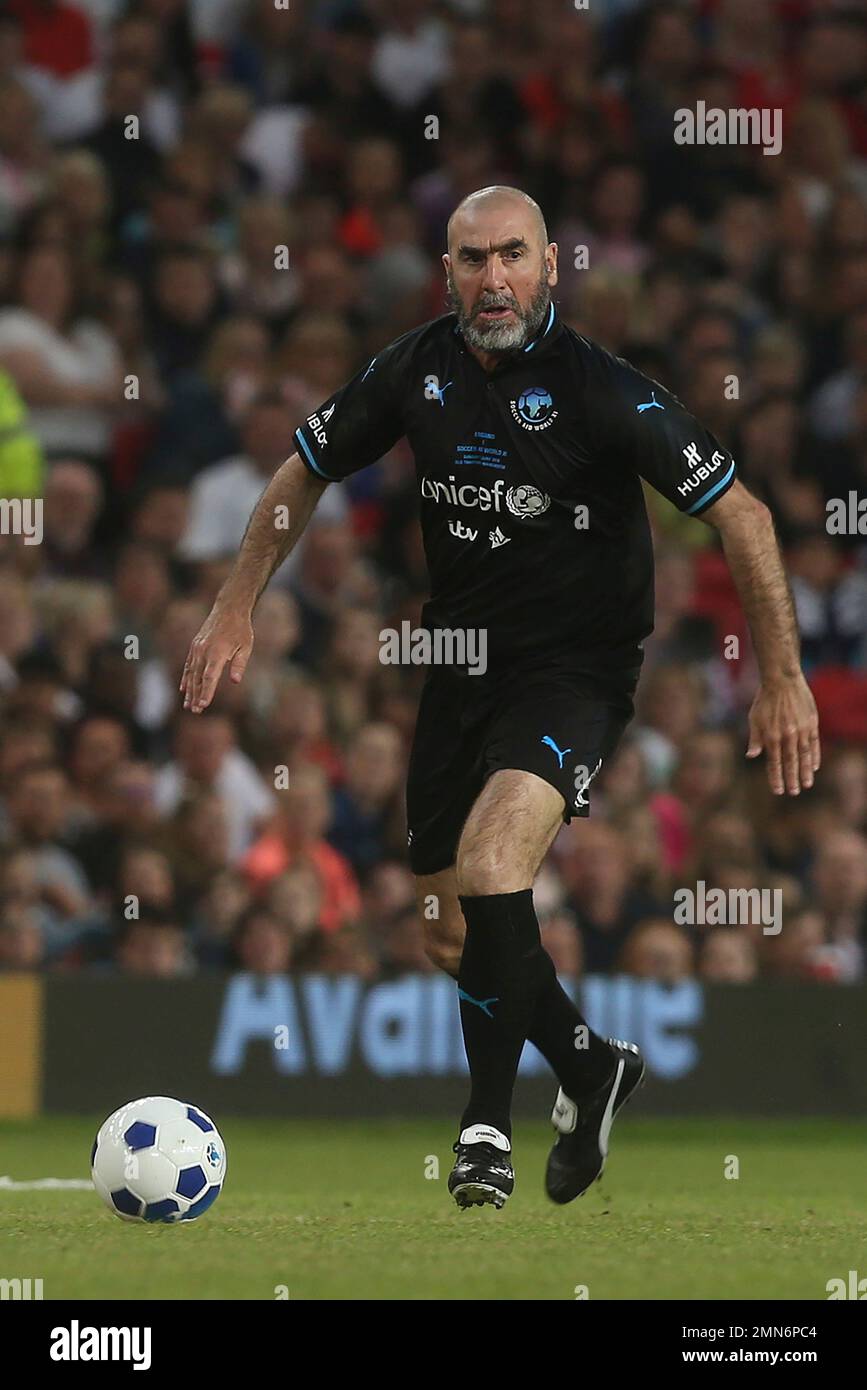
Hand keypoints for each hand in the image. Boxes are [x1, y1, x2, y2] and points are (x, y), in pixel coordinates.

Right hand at [180, 605, 253, 712]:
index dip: (206, 692)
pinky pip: (188, 665)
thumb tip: (235, 681)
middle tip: (195, 711)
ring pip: (191, 673)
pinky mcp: (195, 646)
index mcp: (217, 652)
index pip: (210, 677)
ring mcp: (197, 648)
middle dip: (196, 696)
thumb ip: (239, 664)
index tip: (203, 705)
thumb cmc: (241, 630)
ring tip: (188, 706)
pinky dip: (186, 678)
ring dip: (189, 690)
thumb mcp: (246, 646)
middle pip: (198, 678)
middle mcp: (203, 651)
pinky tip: (183, 689)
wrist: (228, 609)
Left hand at [746, 673, 820, 794]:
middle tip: (794, 792)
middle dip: (791, 779)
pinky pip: (814, 744)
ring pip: (804, 756)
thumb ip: (755, 739)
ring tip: (807, 785)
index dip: (776, 778)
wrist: (782, 680)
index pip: (774, 763)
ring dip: (805, 772)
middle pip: (790, 763)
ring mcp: (801, 730)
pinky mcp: (811, 723)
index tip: (778, 791)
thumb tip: (751, 756)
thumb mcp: (754, 719)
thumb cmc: (764, 700)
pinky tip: (814, 767)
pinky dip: (814, 756)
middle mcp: (787, 736)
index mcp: (771, 737)